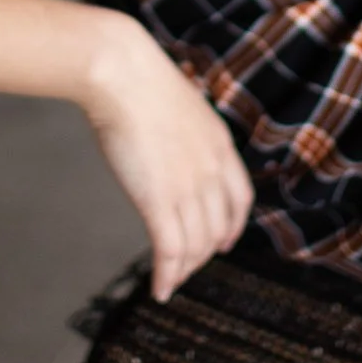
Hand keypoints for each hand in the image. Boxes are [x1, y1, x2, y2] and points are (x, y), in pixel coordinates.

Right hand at [82, 15, 254, 301]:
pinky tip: (160, 289)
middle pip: (217, 228)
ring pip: (195, 246)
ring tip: (171, 282)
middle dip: (204, 252)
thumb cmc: (136, 79)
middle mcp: (212, 170)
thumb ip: (180, 130)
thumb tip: (164, 136)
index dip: (233, 225)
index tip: (225, 241)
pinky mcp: (159, 201)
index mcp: (220, 144)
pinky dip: (167, 276)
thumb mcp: (175, 104)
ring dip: (183, 269)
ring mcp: (188, 187)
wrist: (122, 73)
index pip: (240, 198)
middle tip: (187, 266)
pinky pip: (169, 251)